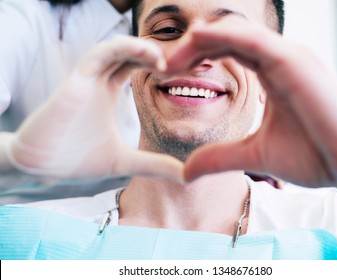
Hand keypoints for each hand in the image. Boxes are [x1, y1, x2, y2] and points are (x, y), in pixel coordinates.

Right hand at [4, 36, 183, 181]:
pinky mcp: (77, 80)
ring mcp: (88, 79)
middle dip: (154, 53)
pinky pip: (101, 54)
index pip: (135, 66)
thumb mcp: (126, 163)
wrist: (41, 170)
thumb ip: (155, 165)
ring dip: (141, 48)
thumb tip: (186, 176)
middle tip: (178, 65)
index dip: (157, 64)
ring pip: (116, 48)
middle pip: (129, 53)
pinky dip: (123, 48)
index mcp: (109, 92)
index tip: (180, 73)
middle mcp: (99, 81)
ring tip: (162, 61)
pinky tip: (147, 56)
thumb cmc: (77, 162)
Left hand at [166, 16, 336, 192]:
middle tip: (162, 66)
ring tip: (172, 59)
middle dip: (191, 49)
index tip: (168, 74)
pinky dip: (224, 36)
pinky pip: (254, 39)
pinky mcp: (296, 62)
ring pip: (237, 32)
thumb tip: (185, 170)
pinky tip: (198, 41)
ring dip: (201, 41)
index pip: (226, 52)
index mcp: (271, 74)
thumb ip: (220, 157)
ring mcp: (289, 57)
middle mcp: (279, 59)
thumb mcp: (254, 155)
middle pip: (225, 38)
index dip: (195, 59)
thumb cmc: (315, 156)